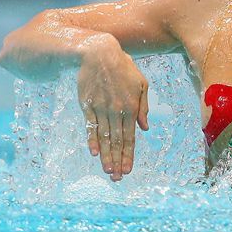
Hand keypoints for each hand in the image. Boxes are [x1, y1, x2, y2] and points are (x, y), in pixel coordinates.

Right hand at [77, 35, 149, 180]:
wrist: (99, 53)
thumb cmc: (124, 68)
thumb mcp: (141, 84)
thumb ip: (143, 107)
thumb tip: (144, 128)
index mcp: (131, 108)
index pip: (130, 137)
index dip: (129, 155)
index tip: (128, 169)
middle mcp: (116, 111)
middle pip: (117, 141)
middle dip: (118, 161)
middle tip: (118, 178)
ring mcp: (100, 108)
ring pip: (104, 137)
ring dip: (106, 156)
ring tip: (108, 171)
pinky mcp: (87, 104)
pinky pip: (90, 125)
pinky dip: (92, 139)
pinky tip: (94, 152)